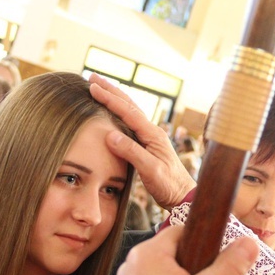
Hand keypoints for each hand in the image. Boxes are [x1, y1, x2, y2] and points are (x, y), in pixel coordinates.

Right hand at [89, 74, 195, 208]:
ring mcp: (150, 138)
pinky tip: (113, 113)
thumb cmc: (168, 184)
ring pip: (130, 112)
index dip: (109, 99)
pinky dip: (119, 113)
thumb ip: (131, 152)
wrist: (182, 196)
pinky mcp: (147, 145)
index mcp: (153, 134)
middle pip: (129, 105)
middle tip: (92, 77)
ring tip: (100, 89)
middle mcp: (152, 132)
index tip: (93, 87)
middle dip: (111, 91)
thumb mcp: (150, 170)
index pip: (128, 111)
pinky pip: (130, 124)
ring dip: (115, 99)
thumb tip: (110, 135)